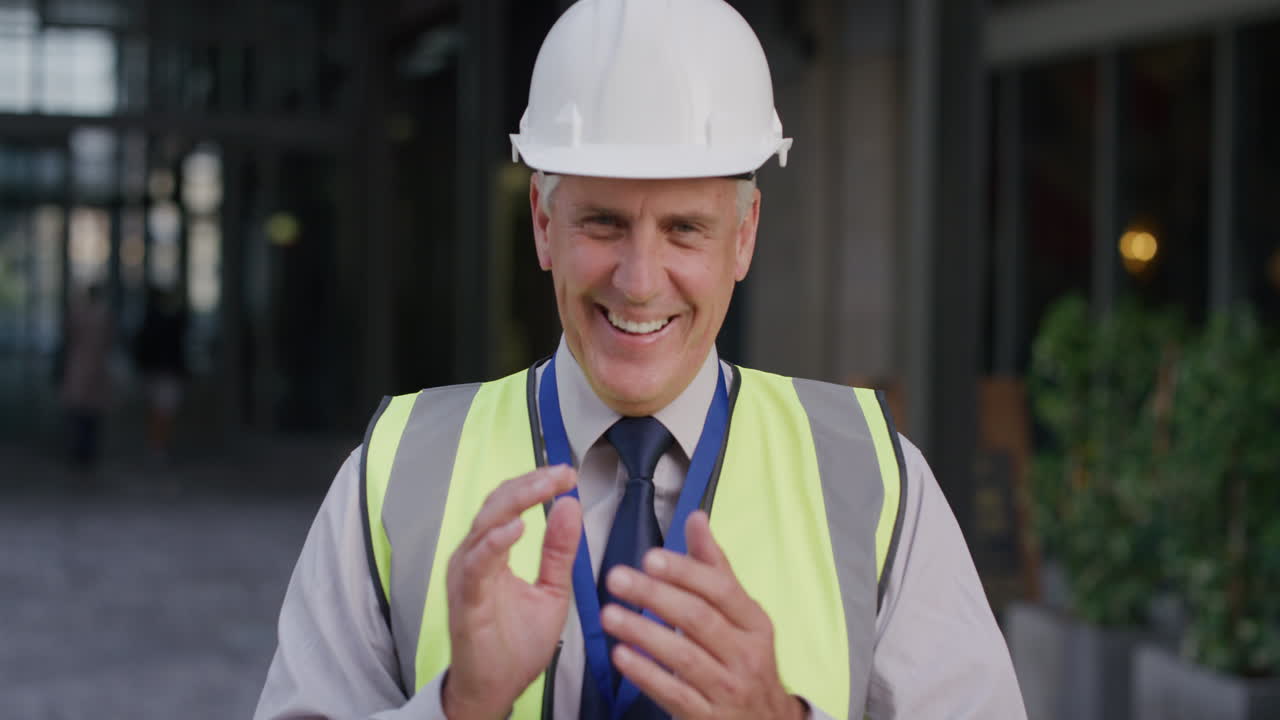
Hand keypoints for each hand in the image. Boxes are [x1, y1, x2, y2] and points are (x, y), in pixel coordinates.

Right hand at [442, 465, 581, 719]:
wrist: (495, 690)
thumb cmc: (515, 643)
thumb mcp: (551, 589)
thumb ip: (559, 551)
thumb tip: (570, 505)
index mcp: (492, 552)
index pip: (510, 504)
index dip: (535, 484)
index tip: (567, 474)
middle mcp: (474, 557)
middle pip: (496, 505)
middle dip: (529, 485)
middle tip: (560, 474)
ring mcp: (467, 577)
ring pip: (485, 526)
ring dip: (515, 503)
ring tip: (543, 489)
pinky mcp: (465, 600)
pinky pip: (476, 565)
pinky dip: (495, 543)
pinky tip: (517, 528)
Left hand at [600, 510, 806, 719]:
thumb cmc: (745, 659)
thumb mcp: (740, 615)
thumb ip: (714, 567)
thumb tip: (696, 518)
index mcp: (754, 622)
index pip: (721, 590)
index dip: (685, 572)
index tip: (650, 557)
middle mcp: (746, 654)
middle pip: (699, 619)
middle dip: (655, 596)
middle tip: (618, 578)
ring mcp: (728, 689)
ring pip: (684, 657)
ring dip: (643, 633)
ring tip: (610, 615)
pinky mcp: (708, 717)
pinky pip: (673, 693)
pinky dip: (646, 674)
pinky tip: (621, 656)